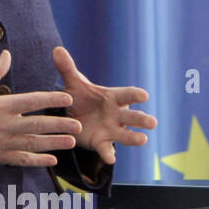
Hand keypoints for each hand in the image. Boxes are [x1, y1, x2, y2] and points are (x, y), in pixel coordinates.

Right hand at [0, 49, 80, 166]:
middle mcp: (4, 125)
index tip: (67, 97)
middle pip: (38, 124)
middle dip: (60, 124)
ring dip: (54, 143)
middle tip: (78, 124)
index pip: (31, 101)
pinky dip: (38, 161)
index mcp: (0, 106)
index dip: (51, 99)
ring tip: (71, 141)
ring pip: (34, 143)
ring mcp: (2, 143)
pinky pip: (22, 159)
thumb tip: (6, 54)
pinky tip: (52, 161)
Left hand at [52, 46, 156, 163]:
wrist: (73, 116)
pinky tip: (111, 159)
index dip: (135, 95)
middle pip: (133, 117)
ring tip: (143, 139)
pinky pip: (107, 150)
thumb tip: (56, 49)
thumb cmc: (81, 97)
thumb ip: (67, 68)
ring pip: (126, 135)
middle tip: (152, 122)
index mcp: (112, 98)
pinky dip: (109, 154)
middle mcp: (117, 115)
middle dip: (143, 119)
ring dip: (134, 137)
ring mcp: (111, 130)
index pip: (127, 95)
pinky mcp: (101, 143)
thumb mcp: (73, 84)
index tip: (144, 95)